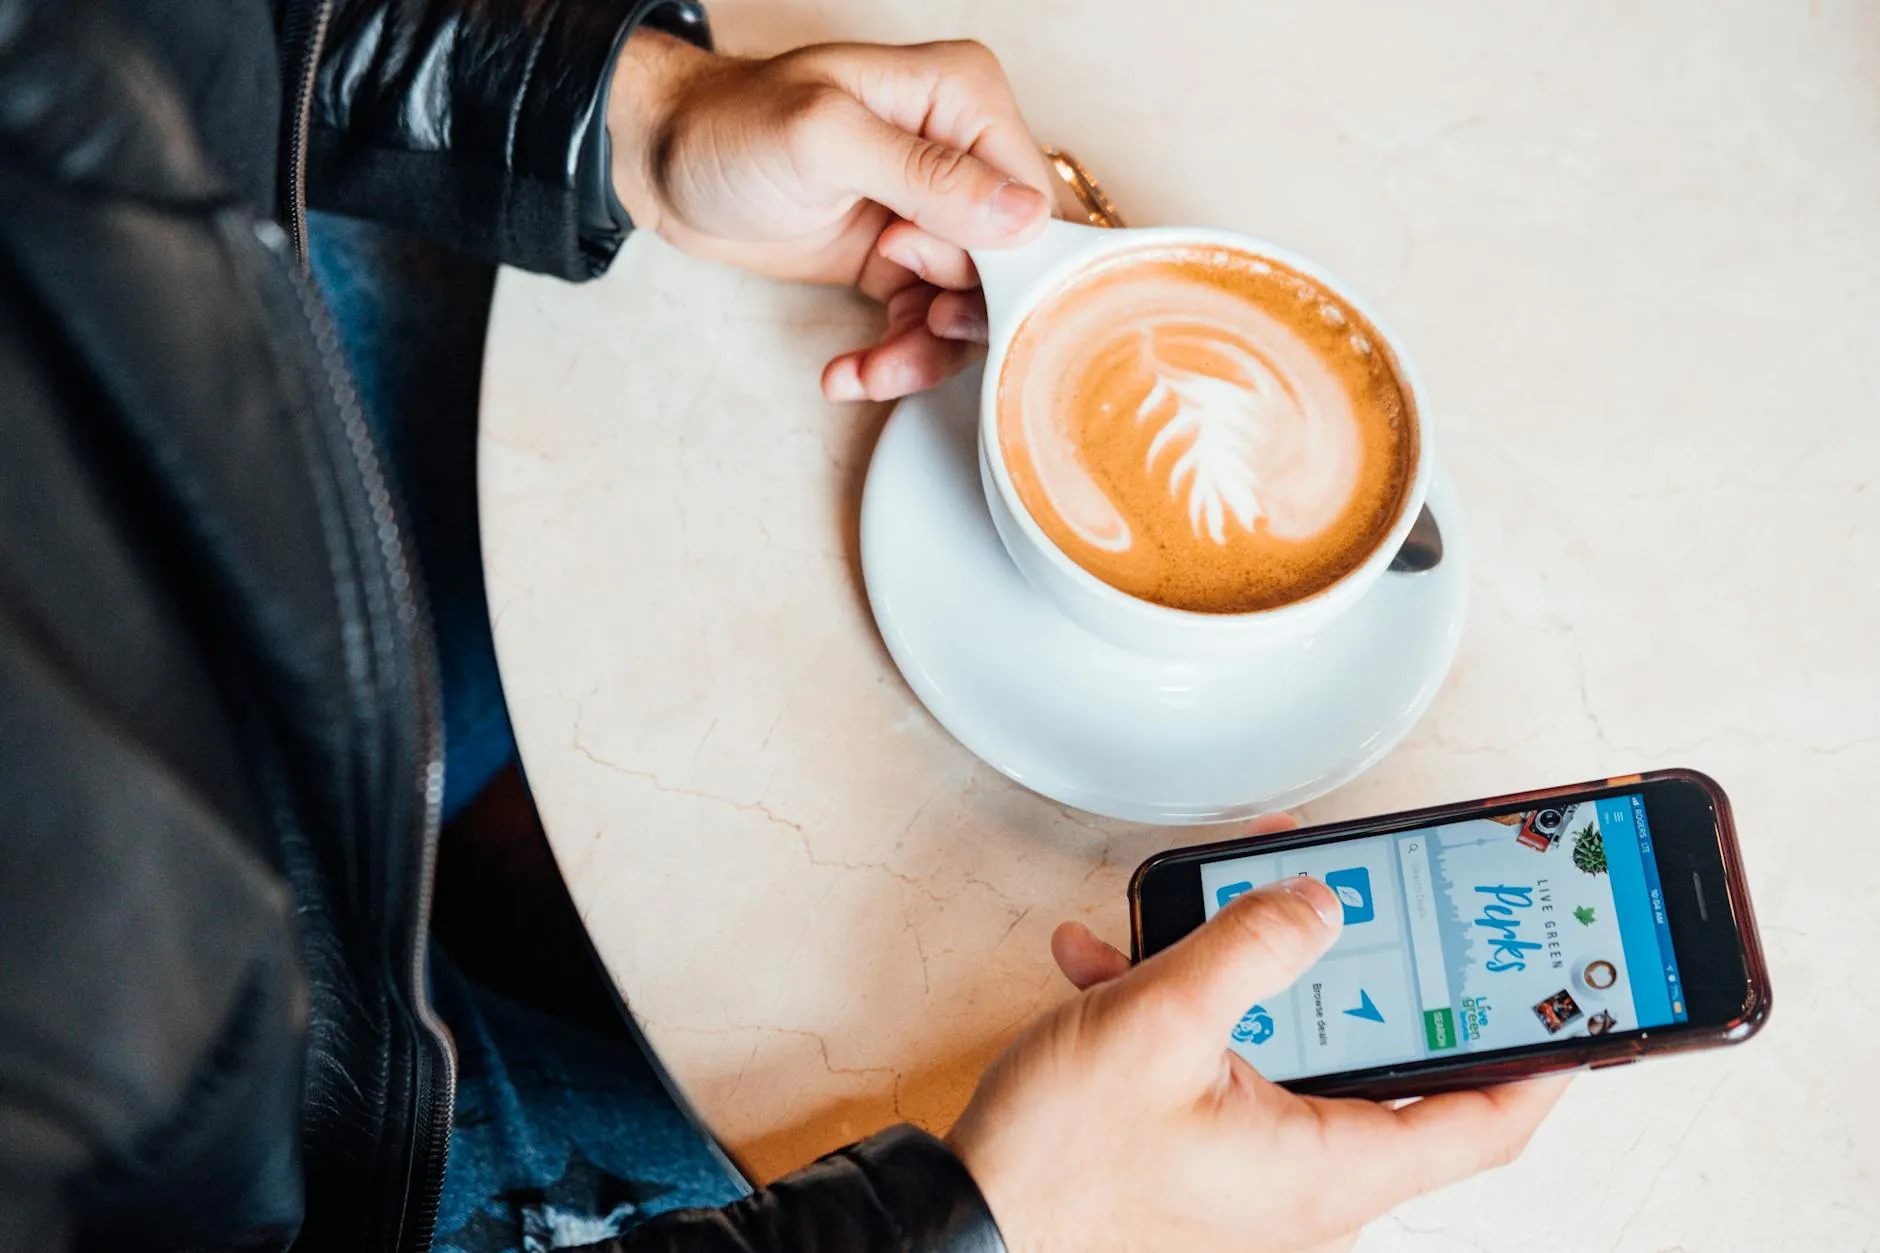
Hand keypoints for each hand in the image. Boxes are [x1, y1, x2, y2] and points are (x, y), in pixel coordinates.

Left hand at [608, 31, 1053, 403]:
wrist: (665, 166)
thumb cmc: (729, 126)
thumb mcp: (823, 140)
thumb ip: (925, 176)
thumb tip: (1022, 216)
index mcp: (964, 100)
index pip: (1037, 198)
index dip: (1005, 261)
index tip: (939, 284)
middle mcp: (964, 156)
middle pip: (1016, 265)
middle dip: (962, 313)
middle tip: (910, 319)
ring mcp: (935, 215)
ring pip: (974, 309)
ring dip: (925, 352)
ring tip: (869, 367)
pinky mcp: (903, 263)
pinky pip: (930, 327)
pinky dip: (897, 359)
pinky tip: (852, 371)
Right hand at [949, 814, 1568, 1252]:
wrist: (966, 1224)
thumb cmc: (1059, 1165)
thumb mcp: (1160, 1024)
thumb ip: (1251, 946)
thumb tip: (1321, 900)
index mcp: (1328, 1166)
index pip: (1484, 1121)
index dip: (1543, 1057)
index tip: (1577, 1001)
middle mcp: (1305, 1178)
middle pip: (1385, 1061)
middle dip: (1369, 963)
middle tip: (1377, 896)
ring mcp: (1252, 1167)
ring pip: (1294, 1048)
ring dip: (1259, 972)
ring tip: (1219, 903)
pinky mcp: (1201, 1151)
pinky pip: (1222, 1064)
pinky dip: (1187, 1006)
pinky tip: (1122, 959)